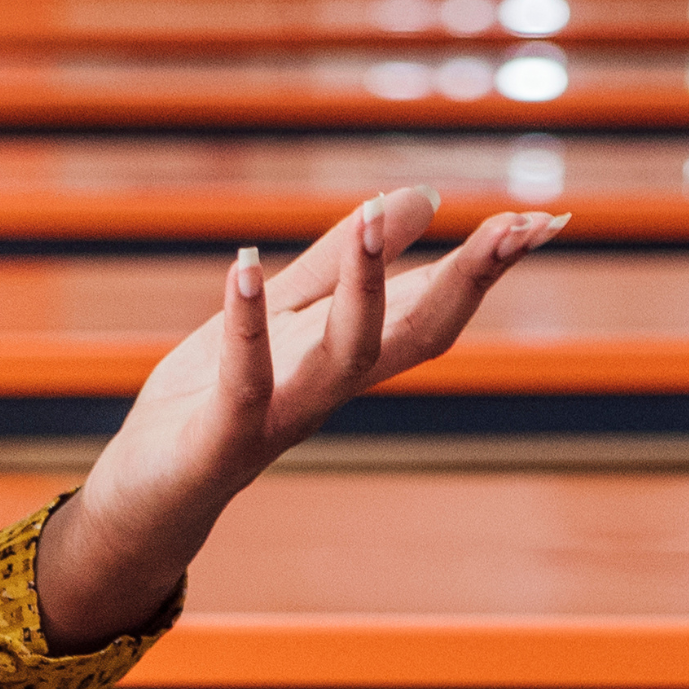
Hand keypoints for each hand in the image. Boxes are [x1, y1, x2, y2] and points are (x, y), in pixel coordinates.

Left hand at [33, 188, 558, 647]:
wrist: (144, 493)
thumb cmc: (214, 400)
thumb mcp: (284, 313)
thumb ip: (344, 259)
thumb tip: (422, 195)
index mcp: (350, 354)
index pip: (433, 305)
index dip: (487, 266)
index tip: (544, 221)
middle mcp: (331, 387)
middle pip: (417, 334)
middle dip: (467, 282)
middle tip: (515, 227)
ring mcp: (282, 414)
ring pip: (345, 355)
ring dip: (367, 289)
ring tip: (378, 218)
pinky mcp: (224, 436)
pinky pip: (243, 381)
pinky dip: (245, 326)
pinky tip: (244, 265)